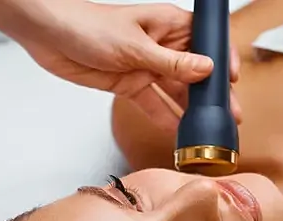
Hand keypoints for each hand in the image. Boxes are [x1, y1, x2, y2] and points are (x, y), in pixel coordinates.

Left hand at [11, 1, 241, 132]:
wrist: (49, 35)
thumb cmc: (89, 25)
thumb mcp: (135, 46)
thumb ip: (171, 63)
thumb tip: (206, 69)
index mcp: (169, 25)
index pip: (207, 42)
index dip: (222, 61)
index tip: (233, 82)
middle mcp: (162, 45)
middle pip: (195, 72)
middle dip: (212, 95)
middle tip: (230, 117)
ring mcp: (146, 66)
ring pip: (176, 92)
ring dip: (191, 111)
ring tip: (209, 132)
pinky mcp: (129, 84)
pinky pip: (153, 104)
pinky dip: (165, 119)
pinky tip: (179, 134)